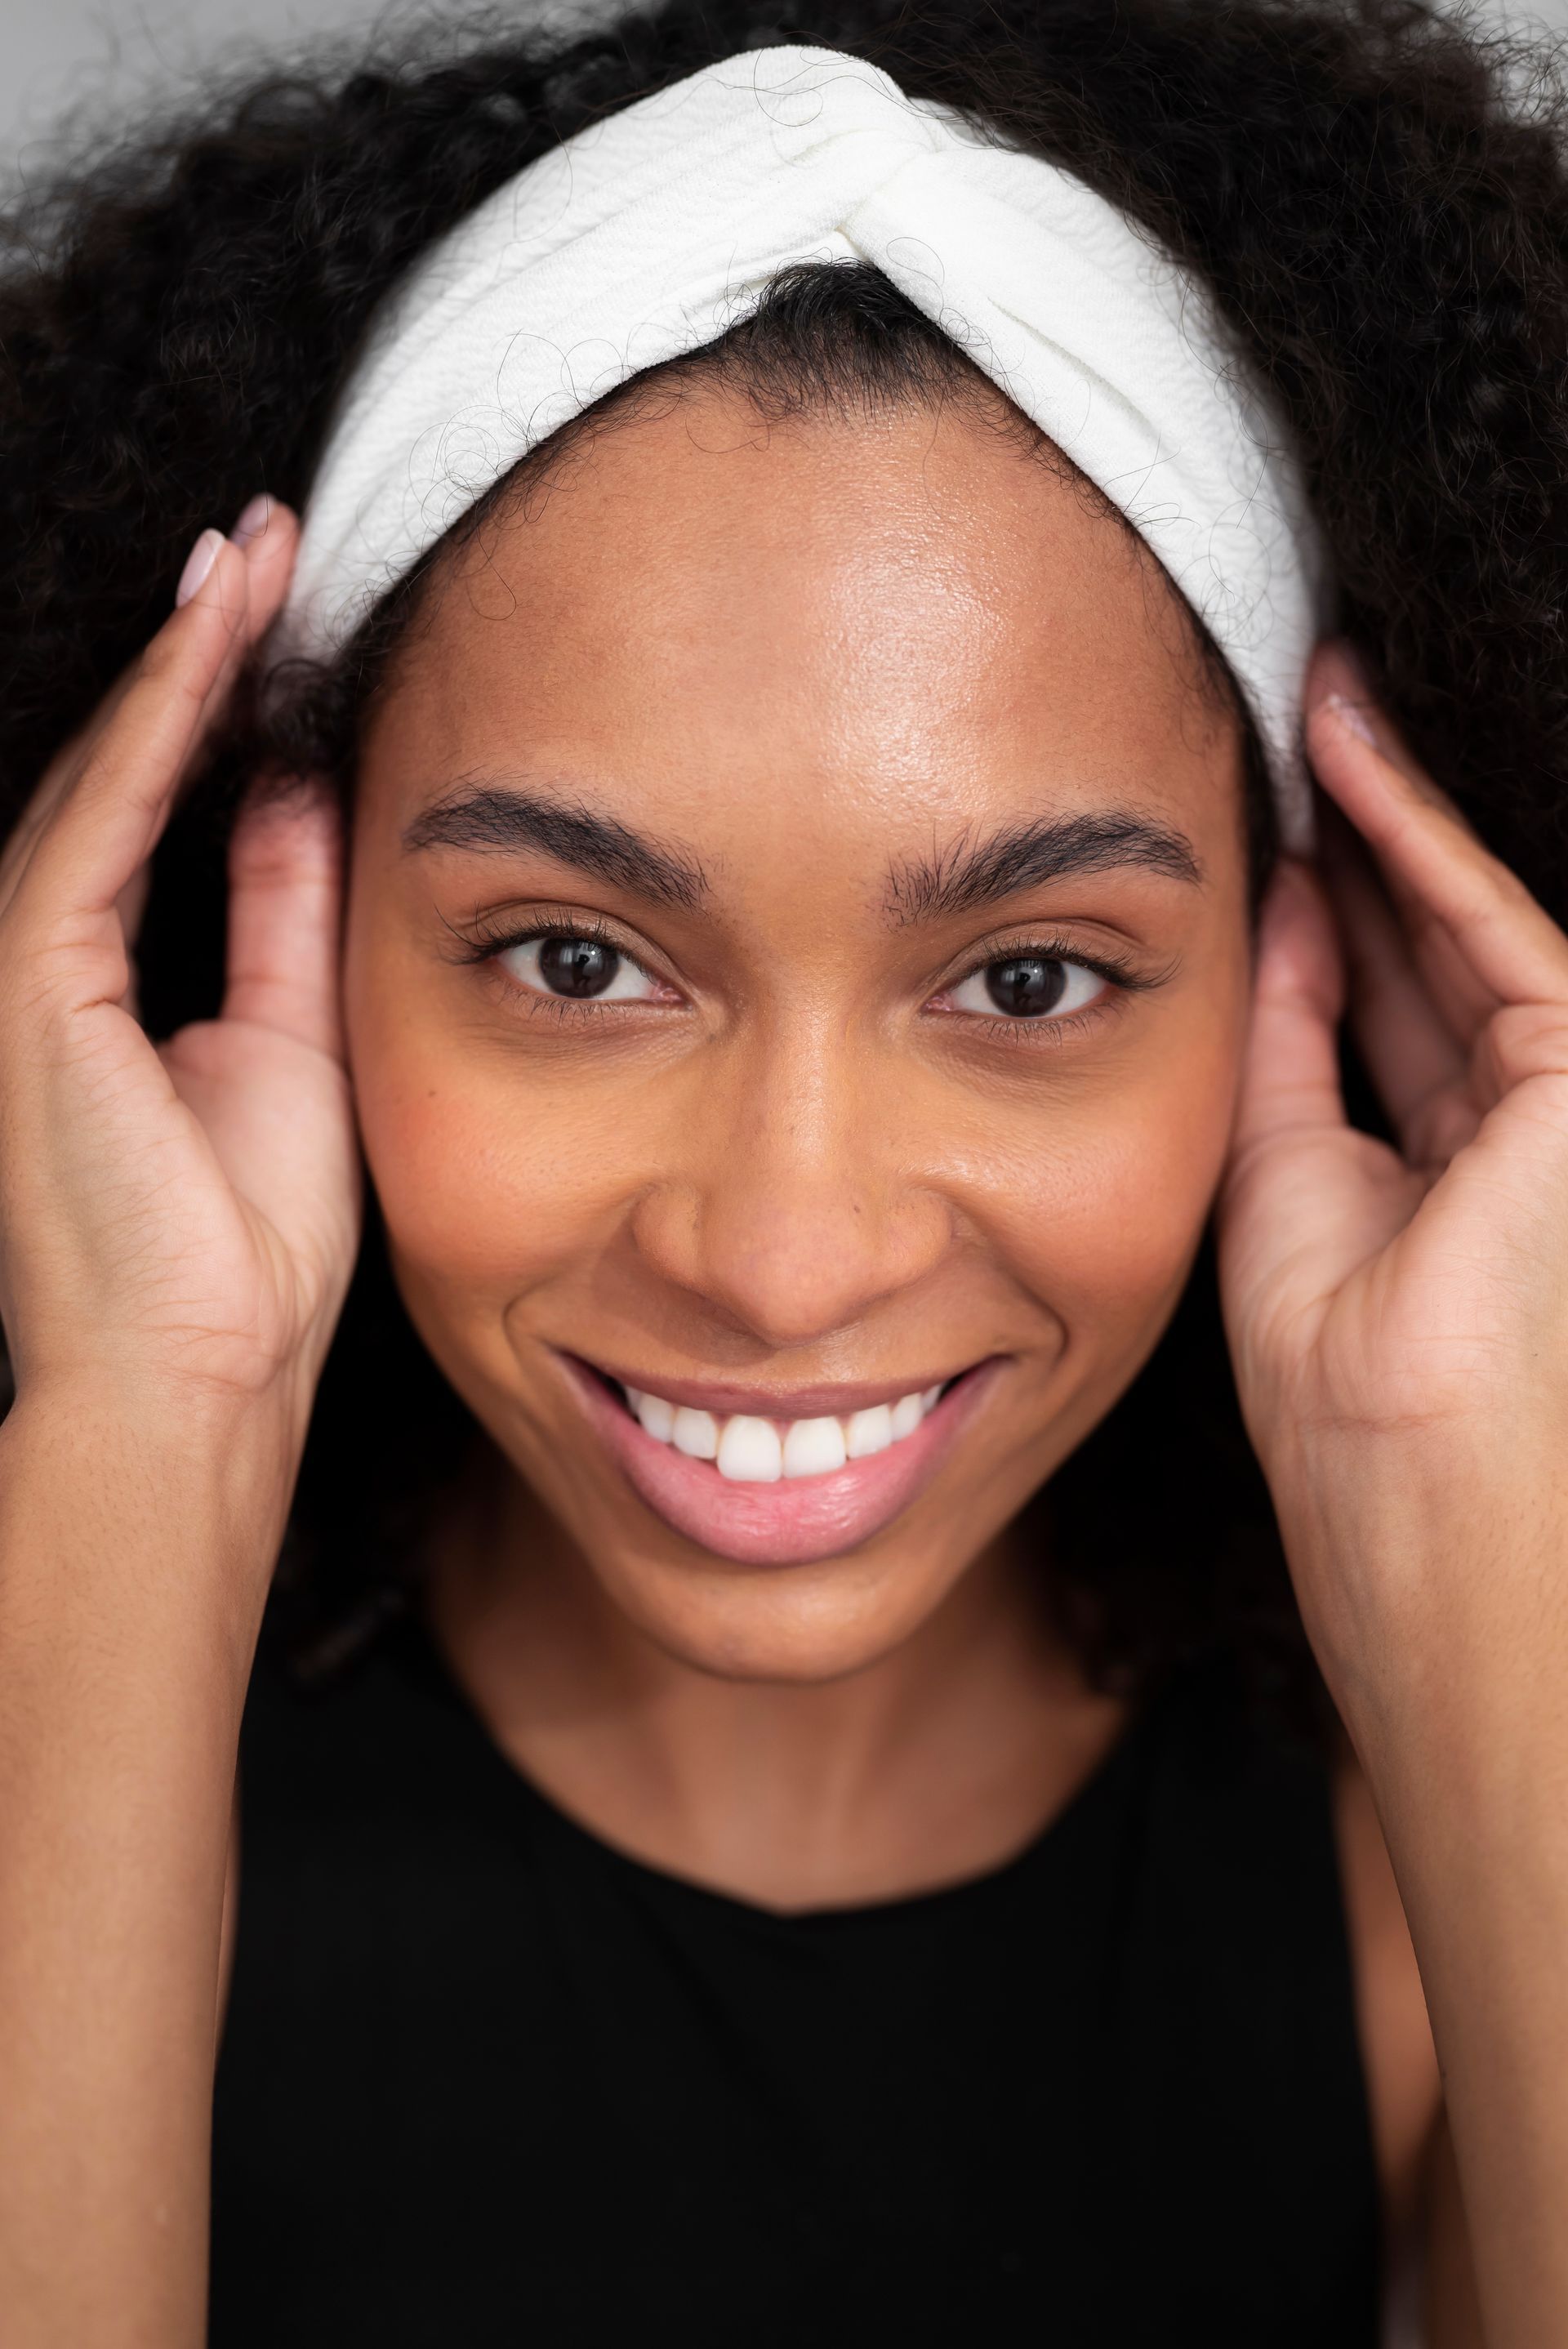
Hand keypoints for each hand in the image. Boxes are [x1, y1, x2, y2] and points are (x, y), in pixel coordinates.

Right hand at [0, 502, 360, 1437]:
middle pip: (130, 765)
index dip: (222, 702)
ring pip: (108, 766)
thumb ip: (282, 911)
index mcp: (119, 975)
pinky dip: (158, 718)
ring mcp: (31, 957)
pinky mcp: (31, 969)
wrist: (203, 1367)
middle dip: (200, 648)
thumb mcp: (294, 1036)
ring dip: (182, 653)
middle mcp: (60, 952)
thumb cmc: (248, 1242)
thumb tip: (297, 791)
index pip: (168, 805)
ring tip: (255, 550)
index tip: (289, 610)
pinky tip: (214, 633)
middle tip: (272, 538)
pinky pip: (100, 812)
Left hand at [1216, 641, 1567, 1717]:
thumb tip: (1278, 922)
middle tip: (1292, 727)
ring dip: (1388, 816)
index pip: (1378, 1023)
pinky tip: (1356, 763)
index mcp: (1435, 1193)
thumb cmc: (1362, 1442)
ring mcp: (1556, 1123)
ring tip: (1321, 701)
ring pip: (1466, 938)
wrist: (1444, 1551)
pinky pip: (1500, 942)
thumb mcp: (1292, 1211)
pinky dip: (1424, 846)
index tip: (1258, 836)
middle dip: (1354, 848)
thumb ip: (1294, 1064)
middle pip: (1418, 963)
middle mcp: (1505, 1147)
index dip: (1320, 920)